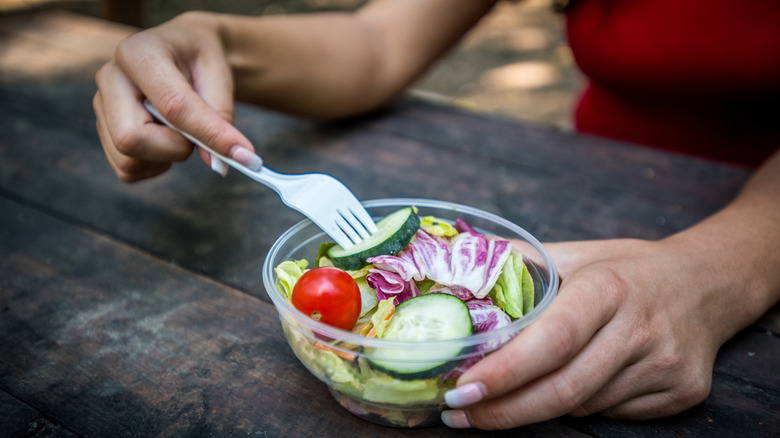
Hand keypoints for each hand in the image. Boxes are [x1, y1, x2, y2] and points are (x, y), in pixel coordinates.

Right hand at [93, 12, 259, 181]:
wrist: (183, 52)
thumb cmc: (201, 61)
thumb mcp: (219, 77)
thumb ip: (219, 119)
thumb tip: (216, 164)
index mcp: (138, 53)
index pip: (173, 105)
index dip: (209, 134)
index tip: (244, 156)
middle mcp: (110, 78)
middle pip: (131, 138)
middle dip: (175, 149)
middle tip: (198, 136)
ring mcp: (101, 106)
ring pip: (128, 160)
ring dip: (166, 158)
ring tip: (181, 132)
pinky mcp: (103, 131)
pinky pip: (128, 170)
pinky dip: (155, 165)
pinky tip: (166, 141)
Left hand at [441, 238, 739, 428]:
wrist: (707, 284)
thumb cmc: (628, 269)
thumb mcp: (577, 254)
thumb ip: (522, 266)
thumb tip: (457, 269)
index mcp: (608, 288)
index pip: (551, 340)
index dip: (504, 372)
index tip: (462, 389)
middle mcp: (640, 329)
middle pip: (564, 389)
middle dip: (504, 410)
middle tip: (459, 413)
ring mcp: (664, 366)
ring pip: (583, 407)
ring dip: (536, 406)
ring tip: (506, 396)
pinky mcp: (681, 393)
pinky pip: (611, 414)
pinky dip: (577, 407)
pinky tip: (567, 387)